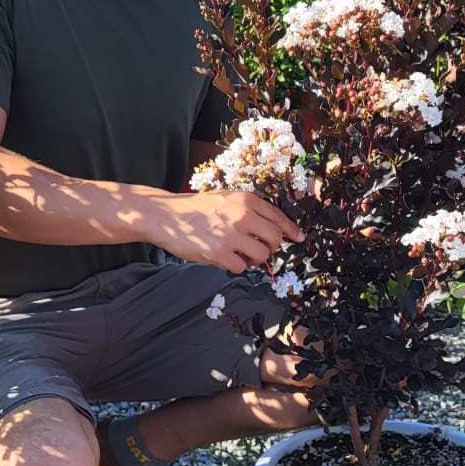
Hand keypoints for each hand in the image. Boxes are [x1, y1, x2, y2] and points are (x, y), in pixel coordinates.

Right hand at [142, 190, 302, 272]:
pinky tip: (226, 259)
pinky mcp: (219, 253)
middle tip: (261, 250)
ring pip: (262, 255)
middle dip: (272, 247)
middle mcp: (242, 215)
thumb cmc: (195, 208)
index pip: (278, 216)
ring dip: (255, 260)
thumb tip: (272, 226)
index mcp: (246, 200)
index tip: (299, 238)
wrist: (166, 215)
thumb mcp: (225, 198)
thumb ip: (248, 209)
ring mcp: (231, 235)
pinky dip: (237, 266)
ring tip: (241, 256)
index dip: (291, 229)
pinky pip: (241, 267)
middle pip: (275, 238)